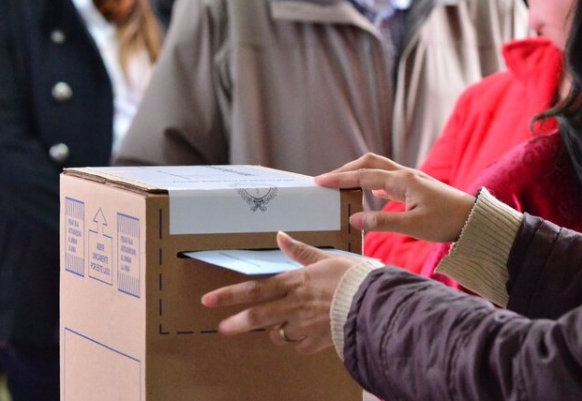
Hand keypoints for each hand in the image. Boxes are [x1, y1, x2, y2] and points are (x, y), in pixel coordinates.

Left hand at [200, 232, 359, 353]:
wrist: (372, 303)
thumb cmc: (352, 277)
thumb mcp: (326, 258)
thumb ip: (301, 251)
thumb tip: (280, 236)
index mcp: (295, 282)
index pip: (256, 289)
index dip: (230, 295)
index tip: (209, 300)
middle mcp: (294, 305)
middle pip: (258, 316)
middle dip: (237, 322)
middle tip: (221, 328)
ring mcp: (304, 326)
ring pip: (277, 333)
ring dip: (274, 331)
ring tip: (277, 327)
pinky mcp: (316, 342)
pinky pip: (298, 345)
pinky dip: (297, 341)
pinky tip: (303, 336)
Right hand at [314, 153, 474, 242]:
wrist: (473, 219)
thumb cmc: (447, 221)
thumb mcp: (413, 225)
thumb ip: (382, 222)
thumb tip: (353, 219)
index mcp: (402, 181)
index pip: (364, 175)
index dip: (340, 178)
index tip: (319, 181)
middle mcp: (405, 175)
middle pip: (369, 163)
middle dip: (346, 170)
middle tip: (327, 181)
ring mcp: (411, 180)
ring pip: (378, 169)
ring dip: (358, 173)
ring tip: (342, 185)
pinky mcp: (415, 188)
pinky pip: (387, 179)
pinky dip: (372, 182)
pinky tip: (368, 192)